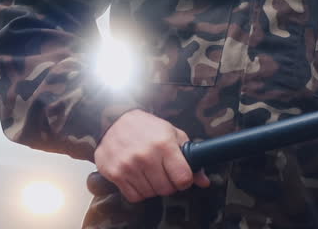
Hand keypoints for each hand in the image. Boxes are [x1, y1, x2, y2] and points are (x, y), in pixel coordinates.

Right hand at [94, 109, 208, 202]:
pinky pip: (134, 197)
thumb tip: (204, 181)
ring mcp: (129, 166)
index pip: (183, 178)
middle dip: (169, 185)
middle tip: (164, 174)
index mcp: (164, 144)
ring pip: (151, 194)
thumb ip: (190, 156)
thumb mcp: (172, 134)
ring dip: (153, 188)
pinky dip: (139, 192)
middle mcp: (146, 156)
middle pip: (167, 189)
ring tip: (150, 173)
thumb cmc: (147, 128)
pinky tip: (138, 178)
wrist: (113, 121)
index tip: (181, 176)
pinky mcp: (115, 174)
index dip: (185, 180)